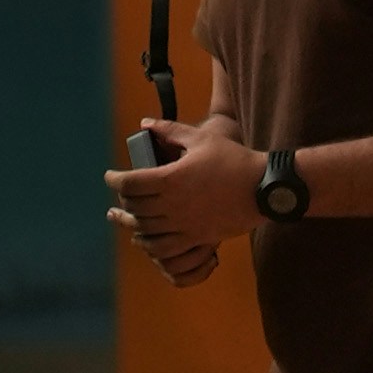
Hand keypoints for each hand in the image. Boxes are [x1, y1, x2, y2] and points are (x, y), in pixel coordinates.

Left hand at [106, 115, 259, 285]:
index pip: (131, 183)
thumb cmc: (233, 159)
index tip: (110, 176)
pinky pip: (165, 249)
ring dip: (132, 224)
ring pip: (146, 231)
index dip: (115, 179)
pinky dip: (150, 245)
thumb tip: (144, 123)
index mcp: (171, 179)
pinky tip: (147, 239)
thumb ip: (169, 130)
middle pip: (135, 208)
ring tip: (125, 219)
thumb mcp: (201, 139)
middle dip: (123, 200)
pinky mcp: (196, 238)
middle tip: (119, 193)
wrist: (262, 188)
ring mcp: (184, 225)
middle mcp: (173, 205)